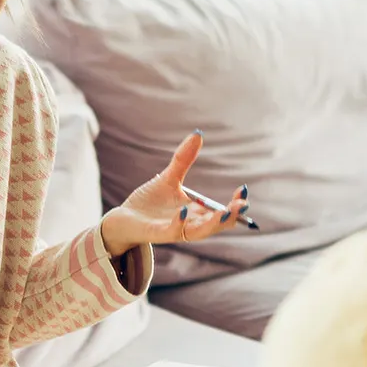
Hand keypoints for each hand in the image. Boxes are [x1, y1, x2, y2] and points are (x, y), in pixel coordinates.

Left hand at [99, 132, 247, 257]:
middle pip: (217, 224)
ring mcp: (175, 230)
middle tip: (242, 205)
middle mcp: (190, 224)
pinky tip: (182, 209)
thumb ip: (184, 159)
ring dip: (214, 223)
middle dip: (231, 216)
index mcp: (196, 213)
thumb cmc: (149, 202)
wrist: (124, 218)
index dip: (235, 204)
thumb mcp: (169, 178)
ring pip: (200, 232)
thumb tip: (198, 133)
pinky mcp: (158, 233)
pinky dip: (179, 222)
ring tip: (224, 212)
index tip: (243, 190)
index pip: (223, 212)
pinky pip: (172, 231)